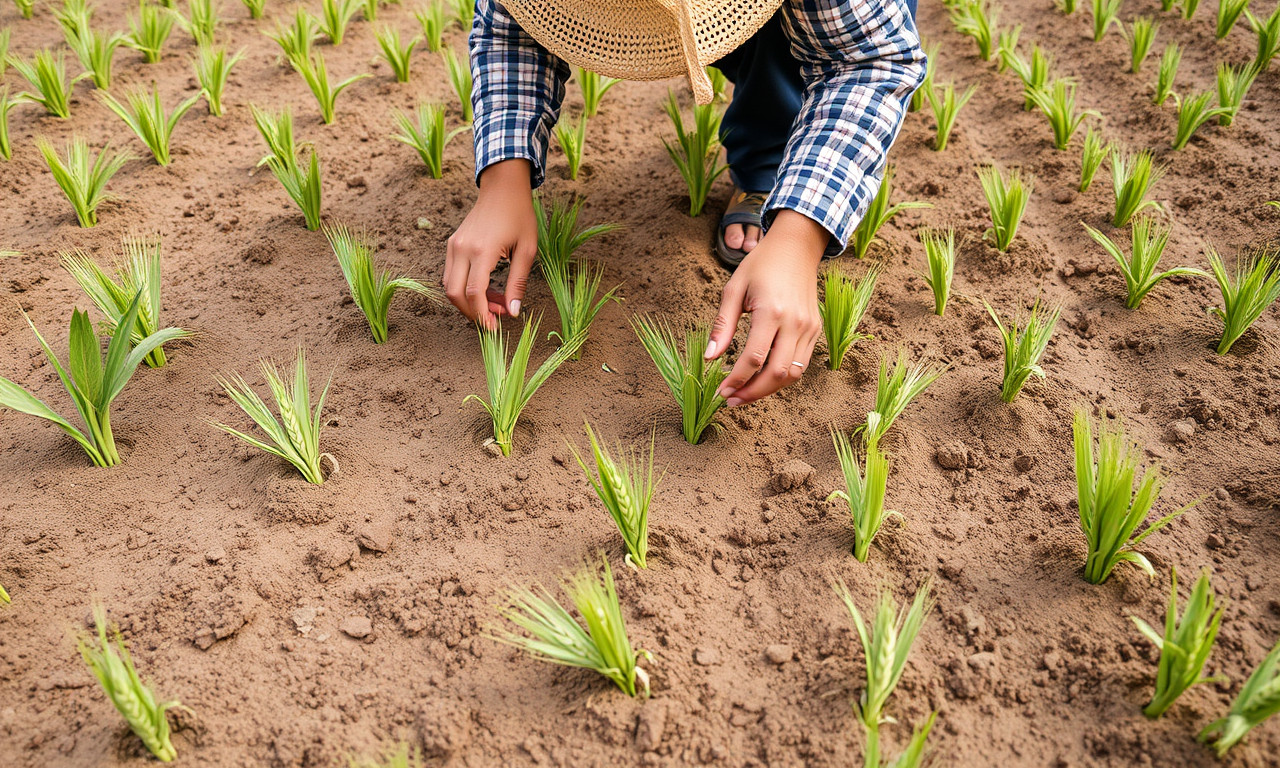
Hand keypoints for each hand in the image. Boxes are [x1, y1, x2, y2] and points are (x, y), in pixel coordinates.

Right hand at [444, 159, 537, 328]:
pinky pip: (450, 274)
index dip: (482, 315)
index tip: (494, 328)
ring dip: (469, 301)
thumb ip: (518, 282)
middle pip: (455, 294)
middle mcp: (462, 248)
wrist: (502, 188)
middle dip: (473, 312)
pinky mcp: (452, 244)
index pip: (473, 292)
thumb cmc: (519, 216)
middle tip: (495, 319)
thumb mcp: (527, 250)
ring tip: (496, 302)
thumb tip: (512, 312)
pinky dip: (465, 288)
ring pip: (449, 286)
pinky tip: (487, 289)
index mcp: (482, 250)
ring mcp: (453, 246)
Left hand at [705, 210, 828, 405]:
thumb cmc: (761, 265)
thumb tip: (710, 358)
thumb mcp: (734, 289)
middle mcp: (795, 323)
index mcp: (772, 311)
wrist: (796, 248)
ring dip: (768, 390)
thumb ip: (722, 326)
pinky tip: (763, 378)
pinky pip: (801, 364)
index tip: (721, 391)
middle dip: (752, 392)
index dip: (736, 380)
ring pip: (793, 375)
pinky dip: (783, 377)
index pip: (753, 358)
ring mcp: (809, 328)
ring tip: (745, 393)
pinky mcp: (816, 330)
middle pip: (776, 374)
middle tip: (731, 399)